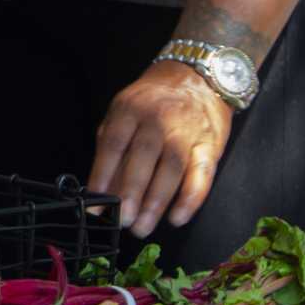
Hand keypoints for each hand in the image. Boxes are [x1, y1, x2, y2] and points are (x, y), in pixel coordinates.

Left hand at [90, 60, 233, 236]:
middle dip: (130, 193)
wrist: (198, 77)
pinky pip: (201, 175)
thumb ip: (111, 146)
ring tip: (142, 227)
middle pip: (142, 158)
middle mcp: (157, 119)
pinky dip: (190, 199)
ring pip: (170, 170)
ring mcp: (185, 132)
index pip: (113, 144)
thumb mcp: (124, 112)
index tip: (95, 204)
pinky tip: (177, 218)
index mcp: (130, 109)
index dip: (102, 175)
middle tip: (121, 221)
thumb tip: (100, 188)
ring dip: (156, 202)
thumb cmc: (153, 101)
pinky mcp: (209, 146)